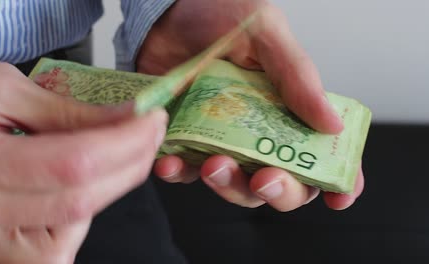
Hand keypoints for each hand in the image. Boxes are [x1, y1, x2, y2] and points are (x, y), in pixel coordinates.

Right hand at [0, 53, 167, 262]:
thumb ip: (65, 111)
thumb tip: (124, 119)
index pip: (75, 163)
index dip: (125, 142)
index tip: (151, 119)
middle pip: (79, 202)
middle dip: (129, 165)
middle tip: (148, 134)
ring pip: (64, 238)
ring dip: (102, 197)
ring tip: (106, 160)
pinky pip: (42, 253)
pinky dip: (72, 224)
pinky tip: (73, 193)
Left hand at [136, 0, 363, 210]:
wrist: (164, 12)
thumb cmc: (218, 14)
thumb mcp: (265, 33)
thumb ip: (297, 76)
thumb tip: (332, 123)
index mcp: (288, 106)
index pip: (321, 152)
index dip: (335, 180)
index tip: (338, 198)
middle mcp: (258, 129)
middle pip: (281, 182)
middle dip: (278, 191)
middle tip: (265, 178)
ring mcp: (222, 138)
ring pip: (236, 186)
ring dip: (228, 186)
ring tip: (213, 164)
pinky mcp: (187, 140)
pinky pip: (185, 171)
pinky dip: (179, 173)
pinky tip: (170, 162)